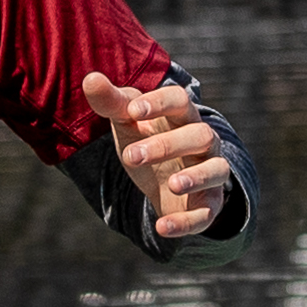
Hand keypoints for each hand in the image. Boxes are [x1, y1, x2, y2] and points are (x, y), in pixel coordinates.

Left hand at [82, 71, 231, 238]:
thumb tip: (90, 79)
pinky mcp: (209, 203)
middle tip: (131, 156)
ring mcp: (210, 171)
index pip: (180, 100)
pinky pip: (207, 213)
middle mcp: (203, 140)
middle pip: (199, 135)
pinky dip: (188, 221)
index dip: (159, 102)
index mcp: (181, 115)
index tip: (132, 110)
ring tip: (172, 183)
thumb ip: (111, 101)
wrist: (164, 179)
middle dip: (166, 145)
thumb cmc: (146, 138)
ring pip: (216, 169)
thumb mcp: (127, 121)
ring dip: (196, 177)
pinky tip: (162, 227)